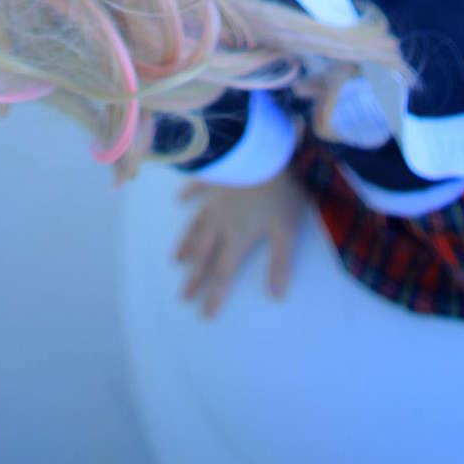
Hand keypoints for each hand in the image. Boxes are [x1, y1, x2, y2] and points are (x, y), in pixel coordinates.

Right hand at [173, 169, 307, 318]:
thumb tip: (276, 296)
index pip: (223, 273)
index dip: (215, 295)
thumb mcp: (286, 229)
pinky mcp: (214, 178)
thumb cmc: (278, 190)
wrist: (260, 149)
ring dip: (186, 245)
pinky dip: (187, 195)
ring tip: (176, 261)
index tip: (203, 315)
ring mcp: (213, 199)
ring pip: (196, 227)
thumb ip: (280, 262)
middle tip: (182, 297)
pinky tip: (178, 200)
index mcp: (238, 237)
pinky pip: (196, 189)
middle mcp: (220, 223)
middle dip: (194, 277)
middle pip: (204, 255)